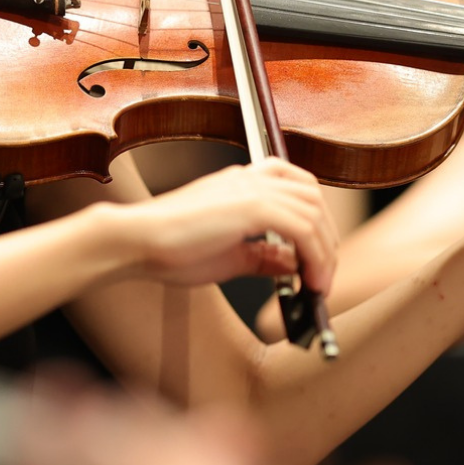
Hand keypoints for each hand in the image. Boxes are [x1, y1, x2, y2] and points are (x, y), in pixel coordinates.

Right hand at [119, 158, 337, 291]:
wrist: (136, 241)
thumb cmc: (168, 249)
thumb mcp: (229, 256)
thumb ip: (264, 257)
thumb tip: (294, 265)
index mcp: (241, 183)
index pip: (298, 188)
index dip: (316, 221)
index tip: (315, 257)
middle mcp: (250, 179)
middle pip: (314, 198)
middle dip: (327, 241)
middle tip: (321, 278)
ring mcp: (251, 189)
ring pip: (314, 213)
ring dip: (324, 253)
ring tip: (316, 285)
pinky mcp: (251, 206)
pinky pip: (303, 229)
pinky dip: (314, 257)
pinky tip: (307, 281)